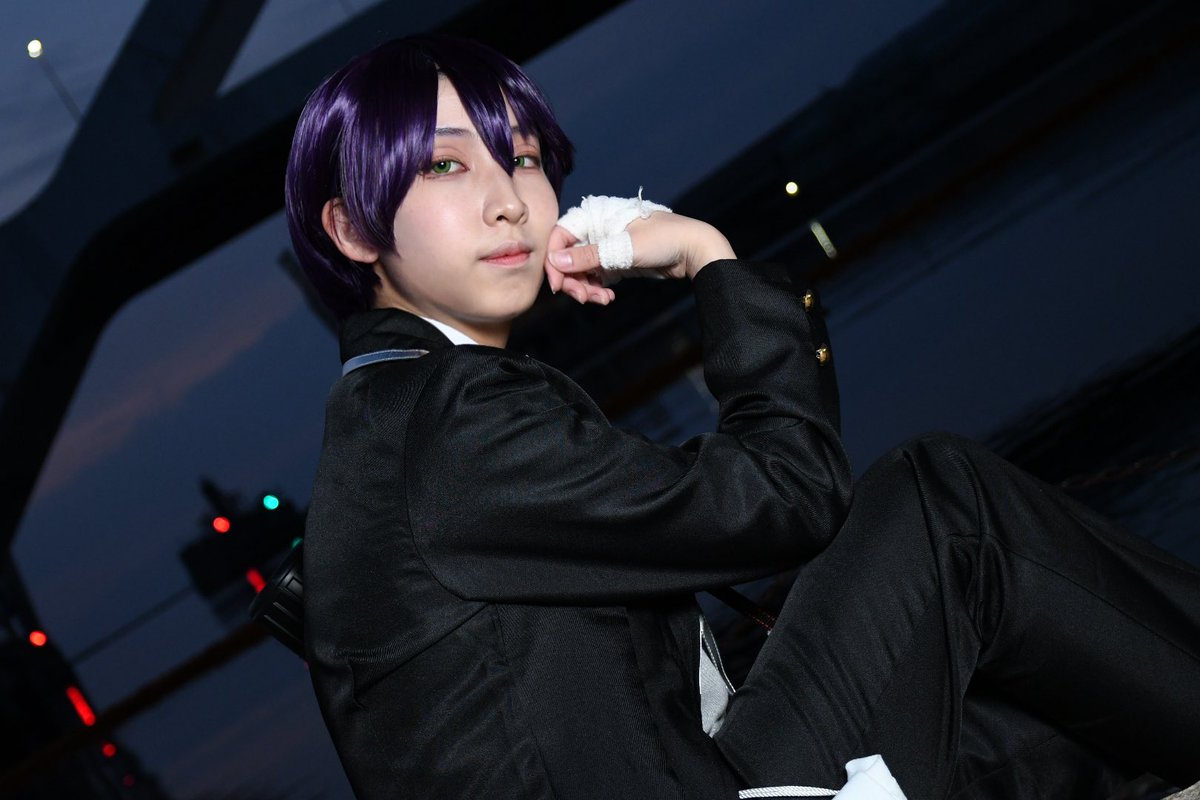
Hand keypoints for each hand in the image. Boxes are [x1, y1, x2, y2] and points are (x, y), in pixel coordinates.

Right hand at [544, 213, 735, 304]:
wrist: (694, 249)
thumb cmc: (663, 239)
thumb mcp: (623, 248)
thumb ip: (588, 256)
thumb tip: (555, 261)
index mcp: (596, 216)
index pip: (561, 236)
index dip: (555, 261)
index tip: (559, 284)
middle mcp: (597, 231)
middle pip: (568, 257)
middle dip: (572, 281)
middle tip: (583, 298)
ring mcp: (606, 248)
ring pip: (581, 271)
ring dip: (585, 289)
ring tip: (601, 300)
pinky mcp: (615, 262)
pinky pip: (595, 278)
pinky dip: (597, 290)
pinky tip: (607, 299)